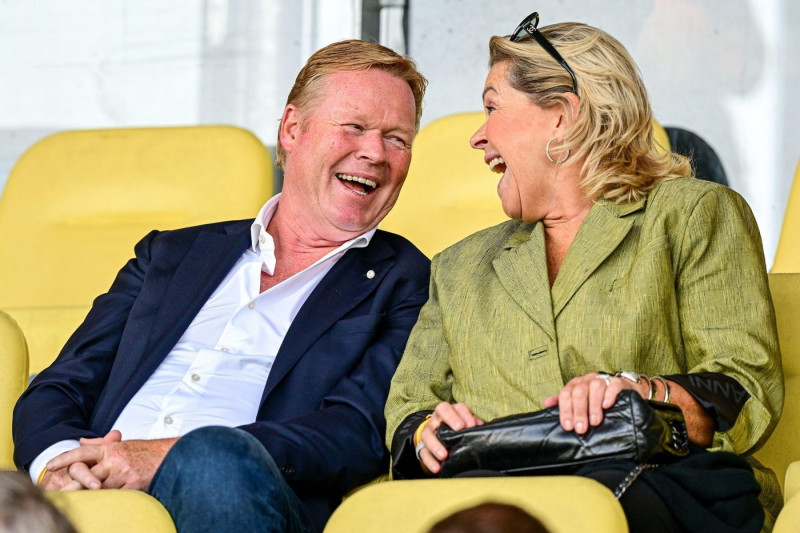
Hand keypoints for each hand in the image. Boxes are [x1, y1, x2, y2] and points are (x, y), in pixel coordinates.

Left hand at [46, 431, 177, 490]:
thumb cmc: (146, 452)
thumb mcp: (122, 445)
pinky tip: (102, 506)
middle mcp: (116, 459)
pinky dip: (109, 501)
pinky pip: (116, 496)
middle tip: (57, 492)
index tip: (50, 465)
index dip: (65, 457)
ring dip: (90, 495)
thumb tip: (81, 441)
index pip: (83, 451)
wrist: (171, 455)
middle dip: (72, 485)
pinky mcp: (135, 484)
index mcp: (111, 449)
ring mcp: (125, 472)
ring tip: (77, 502)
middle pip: (87, 474)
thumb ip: (100, 445)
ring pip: (100, 488)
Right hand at [416, 402, 482, 474]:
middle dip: (450, 418)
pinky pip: (423, 452)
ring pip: (427, 434)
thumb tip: (480, 427)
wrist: (436, 439)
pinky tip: (437, 468)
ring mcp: (428, 431)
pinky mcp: (422, 446)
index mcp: (451, 411)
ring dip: (435, 445)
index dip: (464, 414)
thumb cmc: (455, 432)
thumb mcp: (465, 426)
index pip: (457, 407)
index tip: (471, 425)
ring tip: (444, 455)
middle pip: (441, 411)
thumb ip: (472, 424)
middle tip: (459, 429)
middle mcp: (438, 418)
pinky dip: (430, 461)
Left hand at [542, 372, 647, 433]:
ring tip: (595, 422)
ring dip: (593, 405)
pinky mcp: (619, 382)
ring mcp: (603, 379)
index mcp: (575, 384)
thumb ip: (564, 403)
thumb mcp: (579, 401)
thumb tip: (545, 403)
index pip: (565, 394)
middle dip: (578, 411)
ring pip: (595, 387)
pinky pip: (613, 385)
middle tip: (581, 429)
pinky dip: (609, 395)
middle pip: (579, 392)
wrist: (624, 390)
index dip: (565, 410)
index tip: (567, 426)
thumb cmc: (597, 398)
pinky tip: (607, 406)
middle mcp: (587, 380)